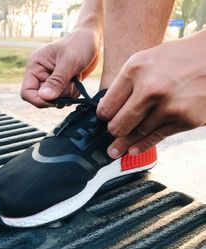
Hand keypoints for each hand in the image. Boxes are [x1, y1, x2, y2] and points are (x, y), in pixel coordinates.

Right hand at [20, 27, 100, 107]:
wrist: (91, 39)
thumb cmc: (79, 44)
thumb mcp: (69, 62)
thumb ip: (56, 81)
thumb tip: (44, 97)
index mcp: (35, 66)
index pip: (27, 92)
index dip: (39, 100)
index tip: (56, 99)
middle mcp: (39, 74)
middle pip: (42, 99)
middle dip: (59, 95)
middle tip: (71, 84)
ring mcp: (50, 80)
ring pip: (54, 101)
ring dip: (67, 95)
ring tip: (76, 79)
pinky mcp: (60, 85)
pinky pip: (63, 99)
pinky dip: (72, 95)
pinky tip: (78, 81)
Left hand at [97, 30, 205, 158]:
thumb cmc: (174, 59)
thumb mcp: (143, 60)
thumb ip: (123, 84)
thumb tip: (105, 110)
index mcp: (135, 71)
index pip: (107, 106)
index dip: (103, 116)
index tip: (104, 119)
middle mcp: (150, 89)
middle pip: (119, 124)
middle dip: (113, 131)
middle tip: (112, 133)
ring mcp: (169, 106)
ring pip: (137, 133)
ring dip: (125, 142)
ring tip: (115, 150)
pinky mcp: (185, 119)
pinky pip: (157, 137)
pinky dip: (142, 146)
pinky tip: (132, 150)